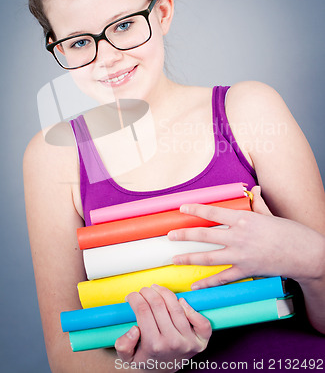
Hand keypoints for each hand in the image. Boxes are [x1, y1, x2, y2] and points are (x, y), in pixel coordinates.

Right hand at [115, 284, 211, 369]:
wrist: (164, 370)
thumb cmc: (146, 358)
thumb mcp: (128, 357)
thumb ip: (123, 345)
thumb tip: (134, 329)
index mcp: (154, 345)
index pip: (143, 311)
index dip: (135, 298)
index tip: (131, 296)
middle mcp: (172, 342)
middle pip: (158, 305)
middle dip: (147, 292)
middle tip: (142, 290)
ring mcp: (188, 341)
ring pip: (176, 307)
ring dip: (165, 292)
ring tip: (156, 289)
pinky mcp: (201, 341)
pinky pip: (201, 322)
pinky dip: (192, 309)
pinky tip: (180, 301)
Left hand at [167, 186, 323, 288]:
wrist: (305, 254)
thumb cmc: (290, 232)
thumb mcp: (271, 214)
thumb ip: (258, 203)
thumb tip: (255, 189)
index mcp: (243, 219)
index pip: (212, 212)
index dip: (194, 209)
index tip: (181, 208)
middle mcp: (238, 236)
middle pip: (204, 235)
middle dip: (184, 235)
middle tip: (169, 236)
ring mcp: (240, 255)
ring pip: (208, 257)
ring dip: (189, 258)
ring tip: (174, 259)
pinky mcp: (246, 270)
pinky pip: (223, 277)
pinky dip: (208, 282)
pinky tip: (196, 285)